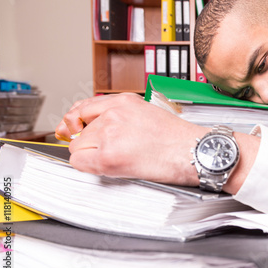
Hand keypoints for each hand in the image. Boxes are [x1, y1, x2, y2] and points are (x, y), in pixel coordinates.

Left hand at [55, 93, 206, 185]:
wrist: (192, 152)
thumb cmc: (178, 139)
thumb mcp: (147, 115)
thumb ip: (119, 116)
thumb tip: (91, 127)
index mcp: (124, 101)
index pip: (83, 107)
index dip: (78, 121)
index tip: (76, 129)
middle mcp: (114, 113)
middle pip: (79, 129)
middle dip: (91, 141)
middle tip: (115, 150)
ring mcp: (109, 133)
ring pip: (78, 146)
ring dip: (93, 155)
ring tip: (124, 157)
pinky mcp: (107, 156)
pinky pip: (79, 162)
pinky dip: (89, 167)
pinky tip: (113, 166)